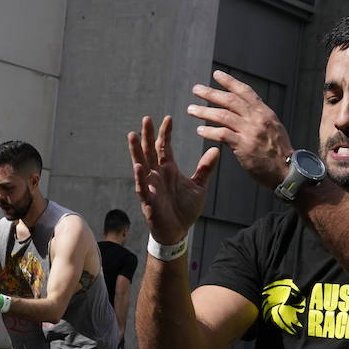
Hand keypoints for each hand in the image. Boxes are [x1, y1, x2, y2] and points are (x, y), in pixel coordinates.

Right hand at [127, 114, 219, 244]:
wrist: (178, 231)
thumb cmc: (185, 208)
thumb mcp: (199, 186)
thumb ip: (205, 168)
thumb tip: (216, 150)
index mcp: (168, 169)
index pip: (164, 147)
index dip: (165, 133)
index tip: (168, 118)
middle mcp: (157, 174)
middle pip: (150, 151)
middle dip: (147, 135)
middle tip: (146, 119)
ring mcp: (150, 186)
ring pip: (141, 165)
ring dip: (136, 151)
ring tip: (132, 135)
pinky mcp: (148, 200)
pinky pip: (142, 187)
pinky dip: (140, 177)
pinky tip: (138, 166)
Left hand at [187, 70, 293, 190]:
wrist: (288, 171)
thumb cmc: (279, 153)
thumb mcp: (273, 128)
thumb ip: (258, 118)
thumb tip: (244, 110)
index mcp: (265, 113)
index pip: (245, 92)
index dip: (230, 82)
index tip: (216, 75)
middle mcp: (257, 119)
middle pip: (230, 101)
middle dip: (211, 93)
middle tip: (196, 89)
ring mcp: (250, 132)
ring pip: (223, 116)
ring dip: (205, 111)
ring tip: (191, 109)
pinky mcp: (244, 146)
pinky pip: (222, 135)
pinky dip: (209, 131)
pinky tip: (200, 130)